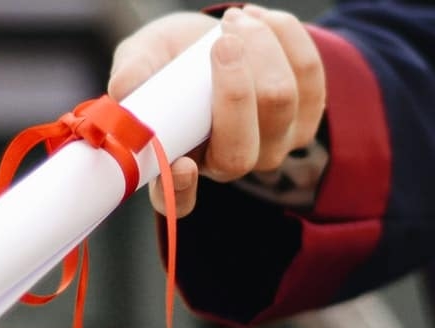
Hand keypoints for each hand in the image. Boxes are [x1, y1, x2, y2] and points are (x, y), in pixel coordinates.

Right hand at [108, 5, 325, 216]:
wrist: (215, 37)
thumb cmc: (172, 58)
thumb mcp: (144, 57)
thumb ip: (133, 72)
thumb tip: (124, 89)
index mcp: (180, 163)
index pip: (179, 200)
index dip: (182, 190)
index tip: (182, 165)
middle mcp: (230, 164)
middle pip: (241, 148)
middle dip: (235, 87)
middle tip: (222, 41)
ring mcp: (274, 144)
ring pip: (280, 101)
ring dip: (260, 48)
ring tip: (234, 20)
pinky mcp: (307, 115)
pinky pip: (310, 75)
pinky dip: (286, 37)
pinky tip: (260, 20)